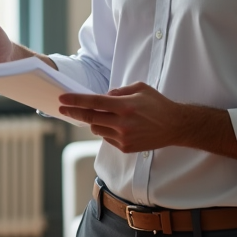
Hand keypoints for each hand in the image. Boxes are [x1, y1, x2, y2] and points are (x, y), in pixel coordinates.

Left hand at [58, 82, 236, 160]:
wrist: (174, 126)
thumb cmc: (157, 104)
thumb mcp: (139, 88)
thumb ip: (118, 91)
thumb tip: (102, 97)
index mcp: (125, 106)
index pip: (93, 103)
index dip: (75, 101)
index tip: (62, 99)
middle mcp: (122, 123)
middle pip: (90, 118)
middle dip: (74, 111)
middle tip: (63, 107)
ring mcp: (123, 138)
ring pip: (96, 128)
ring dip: (94, 121)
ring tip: (103, 115)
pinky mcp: (125, 148)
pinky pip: (106, 138)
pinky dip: (106, 130)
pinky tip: (116, 125)